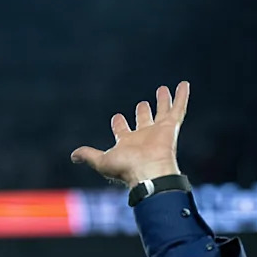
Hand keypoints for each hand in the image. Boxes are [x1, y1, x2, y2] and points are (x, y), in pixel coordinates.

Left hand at [70, 82, 189, 188]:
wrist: (149, 172)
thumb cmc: (126, 168)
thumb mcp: (101, 161)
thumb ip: (88, 155)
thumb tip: (73, 156)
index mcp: (128, 144)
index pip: (122, 131)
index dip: (119, 124)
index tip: (117, 117)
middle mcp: (144, 137)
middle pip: (144, 121)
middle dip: (143, 113)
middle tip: (142, 104)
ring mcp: (158, 132)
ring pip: (162, 112)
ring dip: (163, 101)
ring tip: (163, 89)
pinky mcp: (171, 127)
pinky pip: (178, 108)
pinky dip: (182, 96)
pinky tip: (184, 84)